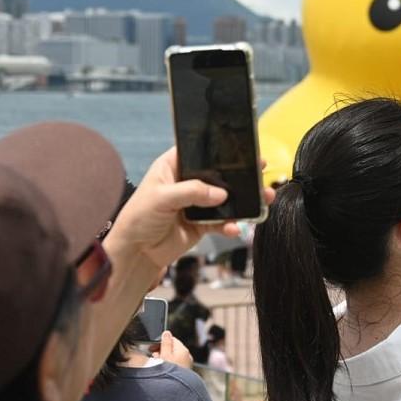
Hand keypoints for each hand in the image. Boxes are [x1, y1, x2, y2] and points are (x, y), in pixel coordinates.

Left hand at [108, 149, 275, 273]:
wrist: (136, 253)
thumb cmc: (138, 219)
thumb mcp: (161, 198)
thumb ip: (191, 192)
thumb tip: (222, 194)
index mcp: (173, 168)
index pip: (199, 152)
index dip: (219, 149)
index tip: (242, 148)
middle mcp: (188, 183)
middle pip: (219, 175)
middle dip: (241, 175)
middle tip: (261, 171)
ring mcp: (197, 204)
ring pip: (227, 198)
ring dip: (245, 201)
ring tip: (264, 199)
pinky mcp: (203, 224)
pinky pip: (223, 222)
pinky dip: (231, 225)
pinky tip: (234, 229)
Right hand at [154, 330, 193, 369]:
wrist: (175, 389)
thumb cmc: (170, 372)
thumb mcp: (165, 355)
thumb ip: (166, 343)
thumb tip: (167, 333)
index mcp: (183, 350)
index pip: (172, 339)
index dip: (161, 342)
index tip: (152, 347)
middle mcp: (187, 356)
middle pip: (173, 348)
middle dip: (162, 350)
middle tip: (153, 356)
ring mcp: (186, 364)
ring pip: (173, 356)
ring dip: (164, 358)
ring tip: (156, 363)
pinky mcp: (184, 372)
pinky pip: (175, 364)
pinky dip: (168, 365)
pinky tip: (162, 369)